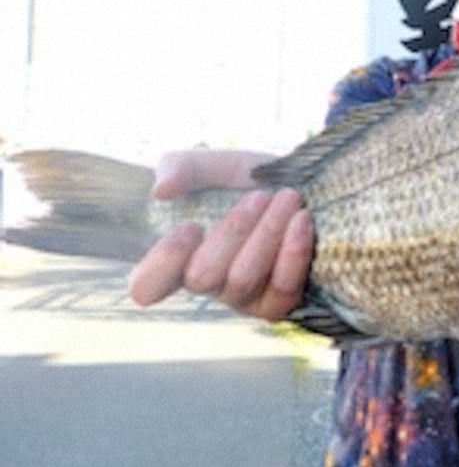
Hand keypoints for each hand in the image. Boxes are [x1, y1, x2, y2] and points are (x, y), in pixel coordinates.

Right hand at [127, 149, 314, 320]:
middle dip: (233, 232)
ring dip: (267, 234)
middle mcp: (207, 284)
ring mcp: (243, 299)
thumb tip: (161, 190)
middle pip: (202, 277)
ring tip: (288, 197)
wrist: (303, 185)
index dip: (163, 262)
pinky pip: (282, 291)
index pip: (146, 285)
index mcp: (177, 257)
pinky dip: (293, 253)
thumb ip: (180, 167)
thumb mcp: (212, 164)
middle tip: (258, 196)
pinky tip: (302, 221)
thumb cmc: (245, 179)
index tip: (190, 226)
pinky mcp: (279, 302)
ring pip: (243, 281)